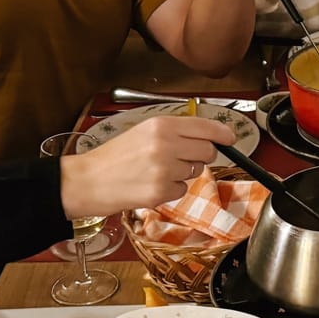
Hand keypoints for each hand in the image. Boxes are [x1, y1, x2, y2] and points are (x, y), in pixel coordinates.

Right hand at [62, 114, 227, 214]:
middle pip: (207, 151)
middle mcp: (166, 144)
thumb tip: (208, 136)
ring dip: (182, 174)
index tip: (231, 138)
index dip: (222, 133)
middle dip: (200, 157)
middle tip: (179, 159)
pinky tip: (150, 185)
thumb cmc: (114, 157)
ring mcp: (164, 169)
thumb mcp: (143, 132)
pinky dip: (171, 191)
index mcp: (161, 125)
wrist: (88, 180)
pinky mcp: (160, 192)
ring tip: (155, 172)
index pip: (205, 127)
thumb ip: (174, 132)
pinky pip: (182, 191)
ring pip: (195, 172)